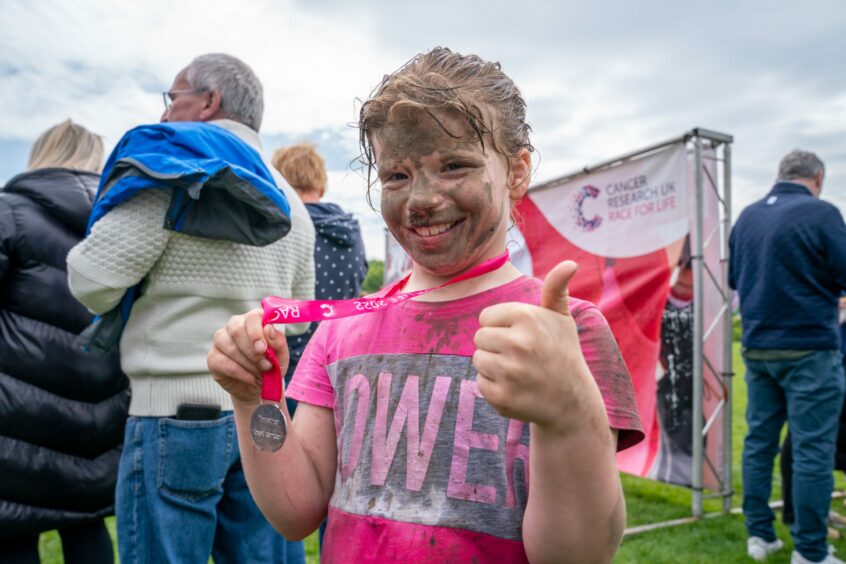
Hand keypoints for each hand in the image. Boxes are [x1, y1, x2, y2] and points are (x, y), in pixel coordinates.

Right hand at [207, 309, 289, 405]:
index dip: (256, 333)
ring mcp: (220, 340)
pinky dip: (240, 373)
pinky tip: (250, 378)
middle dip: (252, 351)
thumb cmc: (270, 366)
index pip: (252, 317)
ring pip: (230, 347)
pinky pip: (223, 362)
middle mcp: (234, 325)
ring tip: (260, 373)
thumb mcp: (281, 356)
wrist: (258, 386)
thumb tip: (269, 329)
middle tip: (265, 365)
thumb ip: (278, 341)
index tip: (263, 349)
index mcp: (253, 320)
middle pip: (237, 330)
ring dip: (248, 364)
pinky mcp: (213, 357)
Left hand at [472, 261, 602, 432]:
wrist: (572, 401)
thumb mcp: (561, 318)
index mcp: (527, 316)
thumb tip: (569, 263)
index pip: (486, 317)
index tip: (522, 337)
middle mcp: (518, 342)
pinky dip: (494, 388)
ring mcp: (510, 372)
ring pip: (478, 360)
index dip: (501, 327)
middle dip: (495, 346)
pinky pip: (480, 384)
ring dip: (493, 367)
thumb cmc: (562, 352)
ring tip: (519, 371)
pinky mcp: (502, 397)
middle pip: (479, 338)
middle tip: (521, 357)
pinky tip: (516, 388)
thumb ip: (556, 288)